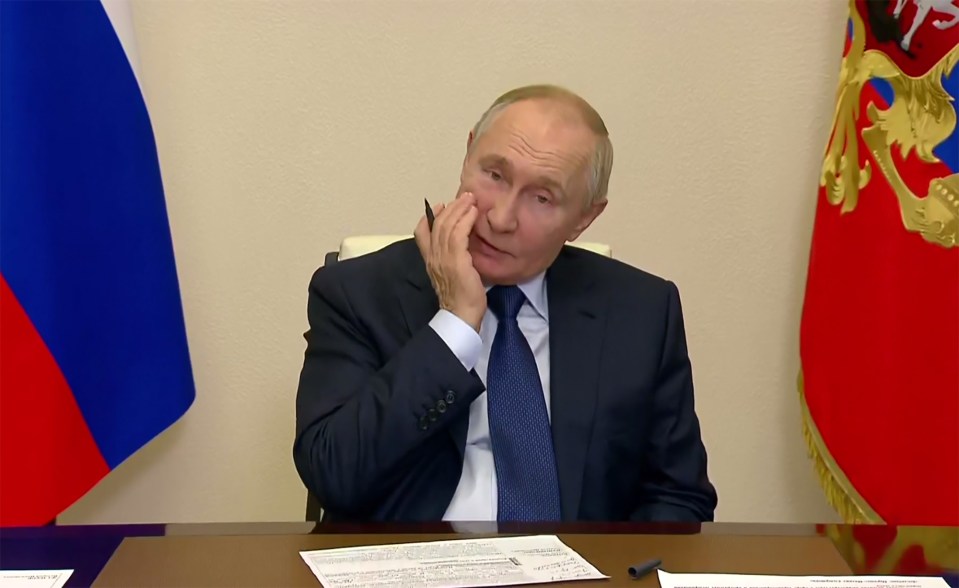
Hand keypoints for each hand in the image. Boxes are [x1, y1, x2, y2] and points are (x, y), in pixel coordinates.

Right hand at [414, 193, 485, 331]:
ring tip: (470, 199)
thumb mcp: (452, 273)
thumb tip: (462, 242)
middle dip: (450, 207)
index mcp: (430, 260)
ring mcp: (443, 258)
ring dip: (459, 209)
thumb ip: (453, 258)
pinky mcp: (456, 261)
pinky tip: (474, 213)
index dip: (429, 217)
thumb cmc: (461, 297)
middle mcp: (433, 257)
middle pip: (436, 224)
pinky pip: (458, 234)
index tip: (441, 206)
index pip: (420, 233)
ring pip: (446, 225)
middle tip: (464, 196)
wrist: (461, 315)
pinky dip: (465, 220)